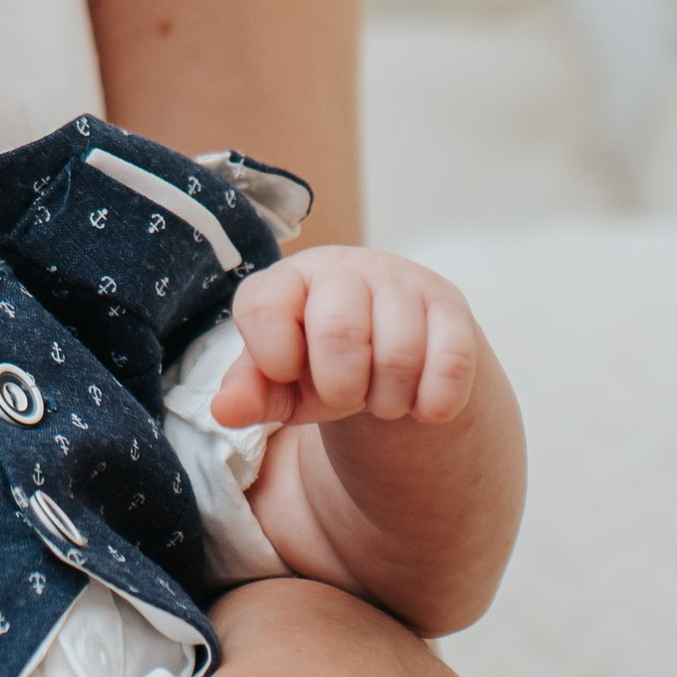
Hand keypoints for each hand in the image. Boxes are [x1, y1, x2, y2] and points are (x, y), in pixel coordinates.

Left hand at [215, 247, 481, 433]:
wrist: (389, 354)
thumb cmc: (320, 365)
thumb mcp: (280, 383)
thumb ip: (251, 391)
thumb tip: (224, 409)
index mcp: (289, 279)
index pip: (264, 307)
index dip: (275, 359)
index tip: (290, 373)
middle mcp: (343, 266)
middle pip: (340, 332)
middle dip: (342, 387)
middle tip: (346, 395)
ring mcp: (400, 279)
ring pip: (400, 354)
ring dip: (389, 401)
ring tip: (381, 396)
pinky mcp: (449, 303)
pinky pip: (451, 363)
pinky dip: (433, 403)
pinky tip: (421, 403)